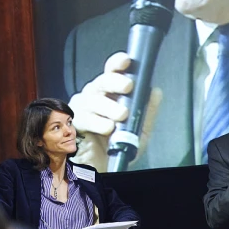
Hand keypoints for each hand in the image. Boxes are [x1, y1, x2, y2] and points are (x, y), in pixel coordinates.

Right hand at [68, 52, 162, 169]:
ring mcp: (82, 108)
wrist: (104, 167)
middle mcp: (95, 96)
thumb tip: (155, 91)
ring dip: (109, 106)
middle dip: (115, 81)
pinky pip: (83, 118)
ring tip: (122, 115)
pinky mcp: (73, 123)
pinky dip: (97, 122)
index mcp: (111, 93)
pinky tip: (108, 128)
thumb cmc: (119, 145)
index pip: (112, 72)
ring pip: (93, 99)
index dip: (117, 64)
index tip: (127, 61)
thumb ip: (147, 112)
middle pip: (102, 82)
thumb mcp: (139, 130)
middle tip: (128, 86)